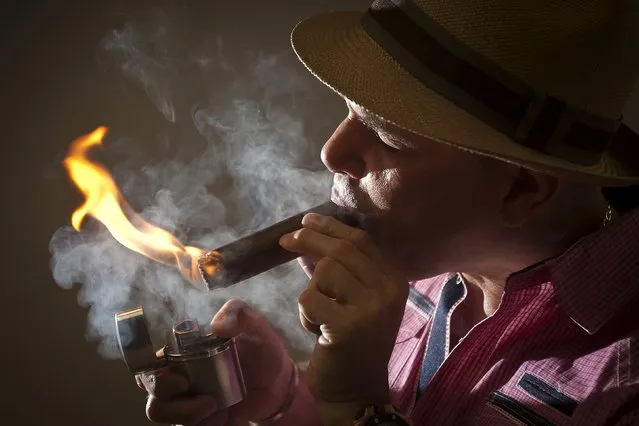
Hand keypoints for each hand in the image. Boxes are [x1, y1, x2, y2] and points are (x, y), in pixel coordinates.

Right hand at [136, 299, 293, 424]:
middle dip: (163, 391)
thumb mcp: (255, 325)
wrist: (276, 383)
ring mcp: (185, 398)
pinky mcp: (197, 419)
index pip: (148, 356)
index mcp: (183, 348)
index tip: (170, 371)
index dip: (148, 365)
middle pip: (148, 386)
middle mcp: (178, 373)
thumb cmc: (260, 348)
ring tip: (212, 405)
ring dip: (181, 411)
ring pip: (159, 411)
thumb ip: (239, 314)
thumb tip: (217, 324)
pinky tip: (221, 415)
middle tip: (186, 385)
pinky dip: (201, 424)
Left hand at [279, 213, 408, 406]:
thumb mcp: (354, 301)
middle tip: (285, 241)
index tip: (306, 221)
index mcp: (394, 280)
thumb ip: (340, 271)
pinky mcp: (348, 326)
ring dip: (311, 290)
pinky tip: (319, 332)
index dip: (330, 227)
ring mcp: (371, 308)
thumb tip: (307, 240)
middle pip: (342, 250)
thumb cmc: (352, 343)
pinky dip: (305, 314)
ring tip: (319, 314)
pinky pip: (310, 299)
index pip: (361, 240)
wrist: (357, 390)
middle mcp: (388, 290)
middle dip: (309, 240)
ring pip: (325, 271)